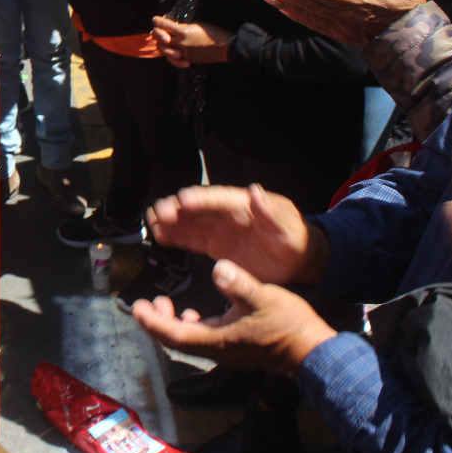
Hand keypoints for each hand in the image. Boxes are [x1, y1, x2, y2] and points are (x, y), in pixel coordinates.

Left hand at [132, 259, 336, 376]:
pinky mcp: (236, 348)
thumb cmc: (289, 325)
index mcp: (218, 340)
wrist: (313, 351)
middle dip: (158, 323)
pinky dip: (193, 326)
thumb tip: (218, 267)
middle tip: (149, 303)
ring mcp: (227, 351)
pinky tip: (196, 314)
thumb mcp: (264, 298)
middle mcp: (218, 350)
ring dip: (173, 324)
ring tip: (166, 304)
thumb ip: (238, 284)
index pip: (174, 335)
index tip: (138, 307)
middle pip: (177, 341)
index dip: (153, 322)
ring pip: (189, 340)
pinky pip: (205, 339)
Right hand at [148, 183, 324, 284]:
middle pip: (198, 208)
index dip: (201, 199)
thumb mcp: (288, 227)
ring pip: (190, 222)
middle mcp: (227, 213)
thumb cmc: (296, 240)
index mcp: (244, 204)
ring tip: (153, 223)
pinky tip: (160, 236)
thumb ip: (271, 212)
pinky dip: (176, 236)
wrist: (298, 260)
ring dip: (171, 222)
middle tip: (160, 213)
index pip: (219, 198)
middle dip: (177, 209)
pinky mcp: (215, 245)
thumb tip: (255, 191)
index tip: (183, 200)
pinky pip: (192, 238)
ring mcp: (219, 229)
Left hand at [150, 15, 230, 66]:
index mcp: (183, 31)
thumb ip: (182, 25)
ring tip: (166, 41)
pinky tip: (174, 53)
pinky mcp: (187, 59)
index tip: (156, 19)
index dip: (157, 21)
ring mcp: (182, 52)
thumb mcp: (197, 24)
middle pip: (158, 38)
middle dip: (156, 33)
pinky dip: (171, 56)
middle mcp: (180, 42)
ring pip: (163, 50)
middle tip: (160, 31)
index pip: (163, 25)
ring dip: (162, 45)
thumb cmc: (213, 32)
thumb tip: (172, 25)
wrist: (224, 47)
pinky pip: (172, 60)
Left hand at [262, 0, 426, 46]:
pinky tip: (282, 8)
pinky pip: (313, 24)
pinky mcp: (338, 32)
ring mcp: (340, 26)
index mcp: (360, 2)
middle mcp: (346, 16)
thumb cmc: (408, 6)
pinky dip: (296, 16)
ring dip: (286, 4)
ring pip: (308, 15)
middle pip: (312, 4)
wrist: (409, 37)